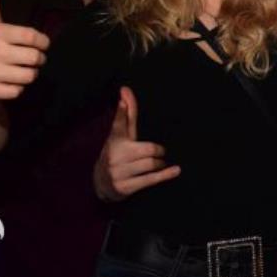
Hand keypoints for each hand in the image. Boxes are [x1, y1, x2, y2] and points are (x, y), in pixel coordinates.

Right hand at [0, 0, 49, 99]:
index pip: (34, 38)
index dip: (43, 42)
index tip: (41, 44)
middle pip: (35, 58)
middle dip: (38, 59)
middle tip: (33, 58)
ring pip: (29, 76)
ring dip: (30, 73)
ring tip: (23, 68)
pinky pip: (17, 91)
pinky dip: (18, 87)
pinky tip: (11, 80)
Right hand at [94, 87, 180, 201]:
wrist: (100, 184)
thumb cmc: (117, 153)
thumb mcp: (121, 135)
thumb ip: (127, 114)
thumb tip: (126, 89)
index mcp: (115, 140)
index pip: (119, 124)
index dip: (121, 112)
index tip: (122, 100)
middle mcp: (115, 155)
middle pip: (148, 149)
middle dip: (158, 151)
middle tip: (160, 152)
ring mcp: (119, 172)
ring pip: (151, 164)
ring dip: (160, 164)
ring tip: (159, 163)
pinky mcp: (126, 187)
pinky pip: (150, 179)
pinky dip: (165, 175)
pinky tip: (176, 170)